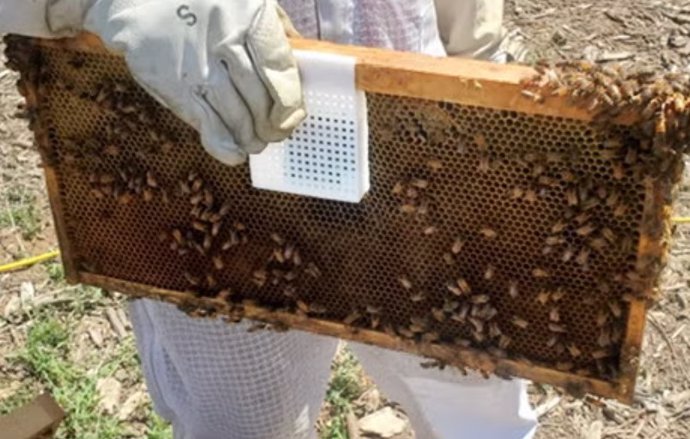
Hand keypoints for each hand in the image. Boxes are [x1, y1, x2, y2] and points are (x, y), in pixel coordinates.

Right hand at [7, 0, 305, 164]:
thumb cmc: (199, 0)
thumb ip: (274, 27)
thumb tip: (301, 60)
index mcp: (250, 15)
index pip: (280, 69)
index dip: (290, 102)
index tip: (292, 118)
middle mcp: (225, 39)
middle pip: (259, 96)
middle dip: (272, 124)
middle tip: (275, 134)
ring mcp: (198, 64)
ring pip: (235, 113)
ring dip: (249, 136)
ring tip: (256, 143)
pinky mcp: (173, 84)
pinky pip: (204, 121)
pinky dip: (222, 143)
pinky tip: (233, 154)